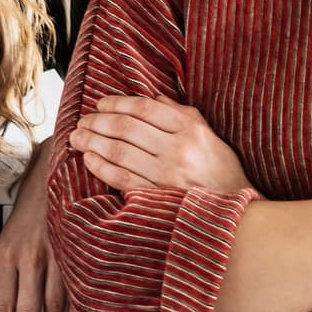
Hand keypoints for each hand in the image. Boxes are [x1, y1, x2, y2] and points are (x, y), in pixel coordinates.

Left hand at [0, 144, 70, 311]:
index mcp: (5, 255)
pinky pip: (74, 290)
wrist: (56, 172)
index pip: (1, 306)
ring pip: (51, 307)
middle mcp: (28, 257)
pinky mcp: (75, 251)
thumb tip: (10, 310)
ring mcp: (54, 255)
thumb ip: (8, 272)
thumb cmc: (30, 207)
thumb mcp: (7, 236)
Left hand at [70, 95, 250, 191]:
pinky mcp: (156, 197)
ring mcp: (165, 175)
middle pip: (126, 128)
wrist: (234, 213)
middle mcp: (177, 149)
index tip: (100, 103)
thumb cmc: (221, 170)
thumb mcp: (208, 134)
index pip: (144, 108)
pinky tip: (89, 159)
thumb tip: (153, 98)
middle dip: (98, 121)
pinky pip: (121, 179)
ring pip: (119, 152)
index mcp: (189, 128)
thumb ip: (180, 113)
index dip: (117, 103)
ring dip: (93, 142)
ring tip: (78, 137)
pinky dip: (101, 167)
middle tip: (82, 120)